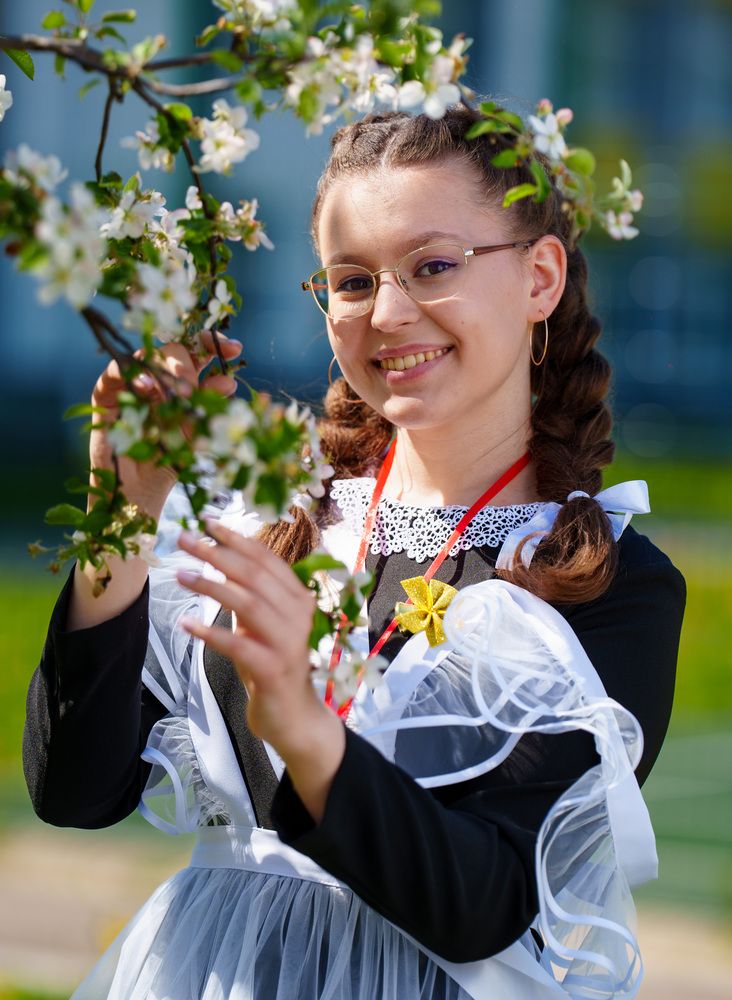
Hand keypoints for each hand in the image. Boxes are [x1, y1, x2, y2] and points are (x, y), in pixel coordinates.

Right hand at [89, 331, 241, 516]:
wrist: (139, 491)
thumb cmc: (170, 461)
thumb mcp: (198, 432)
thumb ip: (210, 406)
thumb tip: (228, 381)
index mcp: (184, 383)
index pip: (199, 351)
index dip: (214, 344)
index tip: (234, 349)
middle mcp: (159, 378)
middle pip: (174, 349)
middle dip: (189, 365)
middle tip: (193, 391)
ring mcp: (132, 383)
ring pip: (148, 354)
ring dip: (166, 368)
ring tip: (180, 392)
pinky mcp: (106, 394)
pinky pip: (115, 370)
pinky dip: (132, 372)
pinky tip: (147, 387)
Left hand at [175, 519, 341, 759]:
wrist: (294, 716)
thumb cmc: (272, 664)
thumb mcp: (261, 624)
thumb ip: (249, 595)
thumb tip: (219, 560)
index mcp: (298, 597)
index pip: (265, 558)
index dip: (235, 537)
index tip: (205, 522)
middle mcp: (299, 614)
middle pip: (253, 575)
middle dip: (216, 553)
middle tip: (183, 540)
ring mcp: (289, 642)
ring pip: (247, 603)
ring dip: (210, 586)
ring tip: (180, 575)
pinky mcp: (274, 669)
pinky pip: (238, 644)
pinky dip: (210, 632)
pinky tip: (186, 624)